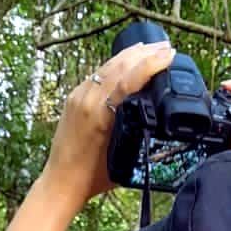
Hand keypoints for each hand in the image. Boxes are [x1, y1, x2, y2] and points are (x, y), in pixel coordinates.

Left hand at [41, 38, 175, 208]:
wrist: (61, 183)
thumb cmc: (92, 178)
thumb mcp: (122, 156)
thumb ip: (136, 133)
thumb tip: (158, 117)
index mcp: (99, 115)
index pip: (128, 79)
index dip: (150, 65)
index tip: (169, 55)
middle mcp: (87, 100)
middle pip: (119, 65)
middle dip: (145, 53)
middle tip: (166, 48)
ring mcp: (78, 96)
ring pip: (108, 66)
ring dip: (132, 55)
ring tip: (152, 48)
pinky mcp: (74, 98)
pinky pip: (98, 74)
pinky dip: (116, 65)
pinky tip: (127, 61)